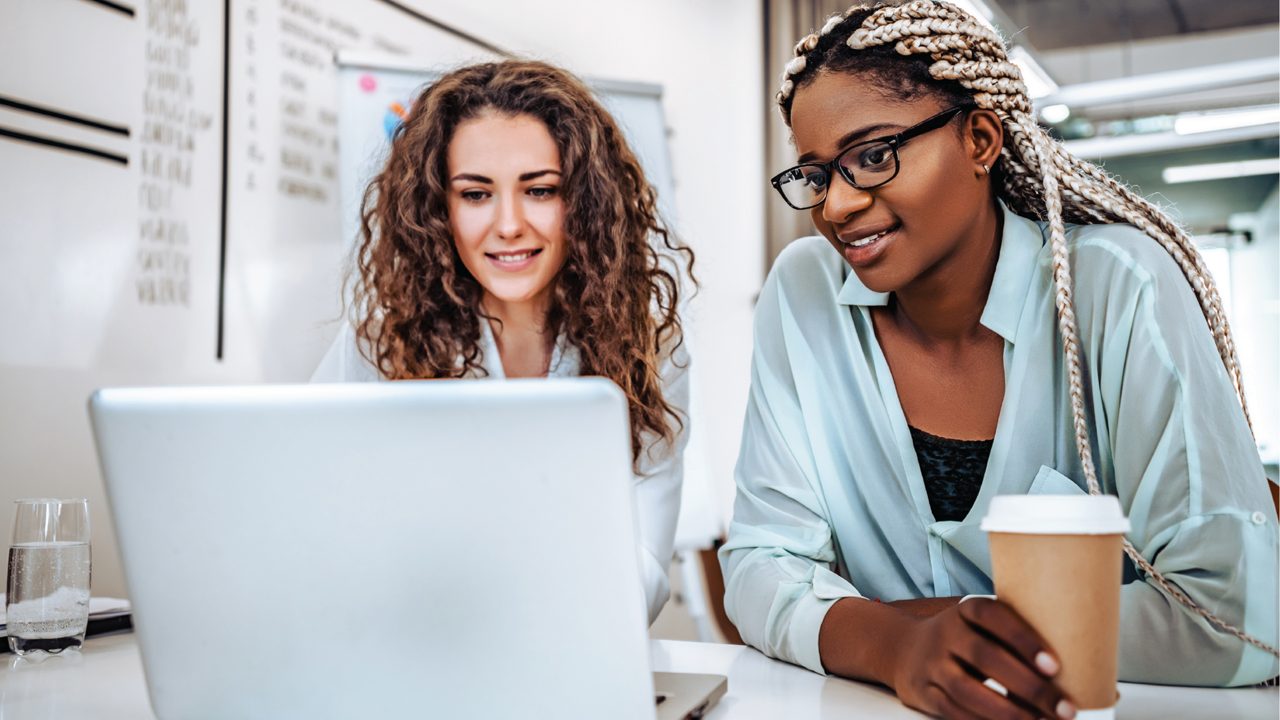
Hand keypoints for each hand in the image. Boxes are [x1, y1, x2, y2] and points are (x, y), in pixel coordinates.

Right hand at [890, 598, 1074, 719]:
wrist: (903, 650)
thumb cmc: (963, 641)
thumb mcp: (984, 628)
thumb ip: (1024, 645)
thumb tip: (1098, 684)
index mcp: (966, 611)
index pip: (993, 617)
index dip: (1023, 639)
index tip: (1054, 665)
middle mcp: (946, 634)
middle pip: (985, 657)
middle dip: (1028, 686)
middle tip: (1064, 707)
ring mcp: (931, 664)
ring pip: (968, 691)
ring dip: (1009, 712)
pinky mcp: (924, 693)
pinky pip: (955, 713)